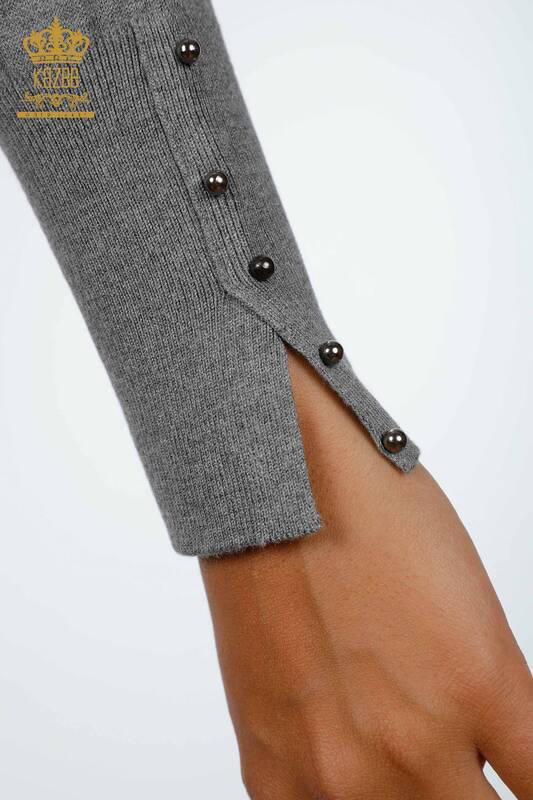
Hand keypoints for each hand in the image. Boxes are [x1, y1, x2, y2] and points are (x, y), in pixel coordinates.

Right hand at [200, 347, 532, 798]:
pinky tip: (344, 764)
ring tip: (394, 747)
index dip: (532, 788)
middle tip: (458, 761)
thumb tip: (495, 759)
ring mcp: (335, 766)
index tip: (516, 778)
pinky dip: (343, 798)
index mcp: (479, 686)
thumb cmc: (367, 515)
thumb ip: (497, 703)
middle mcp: (413, 743)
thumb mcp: (471, 605)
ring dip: (412, 796)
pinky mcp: (270, 768)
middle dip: (473, 792)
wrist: (270, 487)